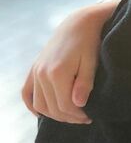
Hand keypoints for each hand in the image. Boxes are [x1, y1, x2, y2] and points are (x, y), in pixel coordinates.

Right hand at [22, 5, 109, 123]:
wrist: (77, 24)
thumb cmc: (89, 43)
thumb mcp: (91, 62)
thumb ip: (84, 84)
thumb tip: (78, 104)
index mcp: (57, 73)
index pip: (65, 107)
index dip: (78, 116)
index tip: (90, 117)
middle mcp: (42, 74)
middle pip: (52, 108)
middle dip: (69, 117)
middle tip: (84, 118)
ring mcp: (35, 72)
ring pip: (40, 105)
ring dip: (54, 115)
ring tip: (71, 114)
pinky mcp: (33, 69)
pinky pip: (27, 94)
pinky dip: (33, 106)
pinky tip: (45, 113)